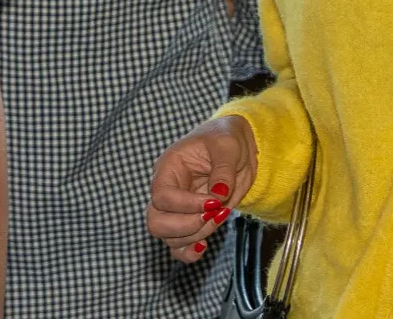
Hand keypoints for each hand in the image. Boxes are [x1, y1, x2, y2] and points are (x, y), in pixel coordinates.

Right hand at [147, 116, 256, 262]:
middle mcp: (167, 191)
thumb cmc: (226, 140)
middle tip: (215, 214)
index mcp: (168, 168)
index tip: (214, 202)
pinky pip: (178, 248)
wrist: (237, 150)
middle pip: (156, 222)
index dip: (186, 205)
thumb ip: (222, 170)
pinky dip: (189, 253)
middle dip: (187, 226)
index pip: (162, 196)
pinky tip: (205, 245)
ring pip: (169, 238)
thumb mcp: (227, 146)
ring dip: (197, 235)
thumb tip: (218, 195)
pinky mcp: (189, 223)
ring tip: (221, 216)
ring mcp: (176, 210)